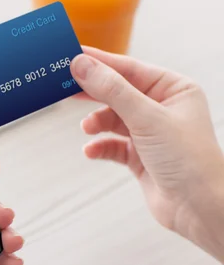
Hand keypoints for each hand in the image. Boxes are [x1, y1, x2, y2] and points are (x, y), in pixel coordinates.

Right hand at [71, 47, 223, 262]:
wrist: (199, 209)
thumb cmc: (190, 161)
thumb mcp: (146, 117)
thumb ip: (111, 90)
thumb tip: (83, 65)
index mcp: (173, 89)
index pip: (129, 68)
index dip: (99, 62)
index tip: (72, 55)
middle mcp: (162, 108)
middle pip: (117, 92)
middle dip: (92, 93)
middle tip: (64, 87)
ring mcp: (150, 132)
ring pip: (112, 119)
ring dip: (96, 123)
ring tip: (87, 128)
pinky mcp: (140, 156)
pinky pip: (112, 144)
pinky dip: (100, 146)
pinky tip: (92, 151)